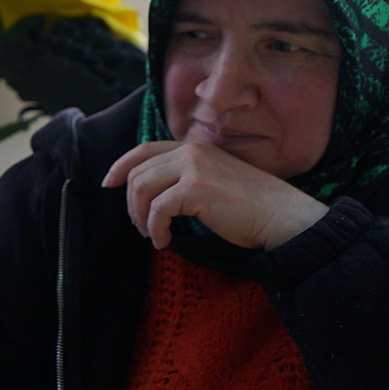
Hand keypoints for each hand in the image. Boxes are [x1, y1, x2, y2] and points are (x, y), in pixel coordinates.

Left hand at [103, 139, 327, 249]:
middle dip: (131, 203)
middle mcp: (191, 152)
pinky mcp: (196, 189)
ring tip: (153, 235)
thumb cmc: (249, 207)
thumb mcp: (213, 181)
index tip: (108, 183)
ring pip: (142, 189)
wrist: (280, 215)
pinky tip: (165, 241)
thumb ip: (185, 178)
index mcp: (195, 148)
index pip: (144, 149)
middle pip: (138, 173)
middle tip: (141, 226)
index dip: (121, 166)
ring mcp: (194, 168)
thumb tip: (150, 192)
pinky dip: (156, 229)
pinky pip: (157, 210)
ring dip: (141, 217)